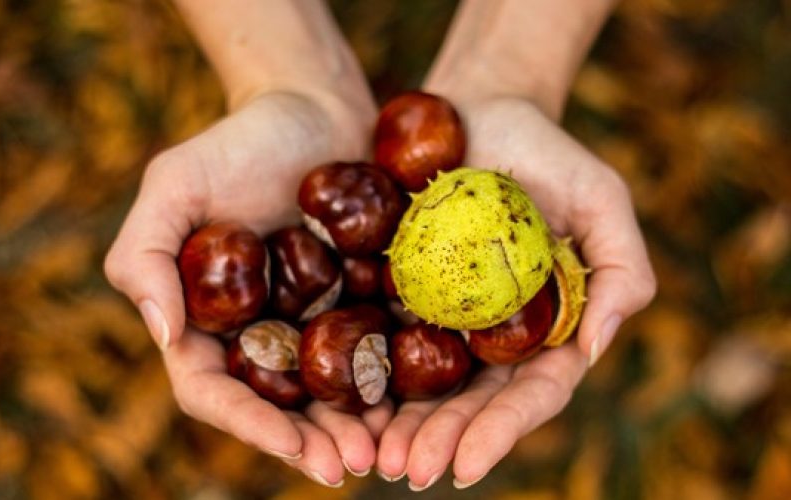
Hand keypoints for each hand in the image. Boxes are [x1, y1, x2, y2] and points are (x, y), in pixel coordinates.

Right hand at [105, 91, 392, 485]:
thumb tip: (164, 336)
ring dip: (356, 427)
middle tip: (354, 466)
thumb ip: (146, 255)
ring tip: (390, 451)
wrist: (315, 108)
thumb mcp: (175, 182)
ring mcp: (313, 320)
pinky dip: (392, 383)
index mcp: (209, 319)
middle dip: (313, 441)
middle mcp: (261, 331)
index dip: (250, 425)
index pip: (215, 389)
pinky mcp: (361, 301)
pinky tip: (418, 403)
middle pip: (278, 405)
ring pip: (330, 391)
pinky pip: (376, 351)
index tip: (293, 447)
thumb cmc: (239, 140)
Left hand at [377, 97, 655, 488]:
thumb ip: (622, 271)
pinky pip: (381, 336)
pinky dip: (366, 373)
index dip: (500, 433)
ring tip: (373, 456)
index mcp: (546, 327)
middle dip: (442, 440)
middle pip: (471, 401)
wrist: (480, 110)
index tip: (465, 468)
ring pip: (424, 383)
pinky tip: (344, 400)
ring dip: (400, 424)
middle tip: (407, 470)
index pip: (529, 394)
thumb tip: (594, 348)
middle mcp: (494, 333)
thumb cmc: (549, 153)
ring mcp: (445, 315)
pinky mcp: (400, 290)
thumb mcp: (602, 200)